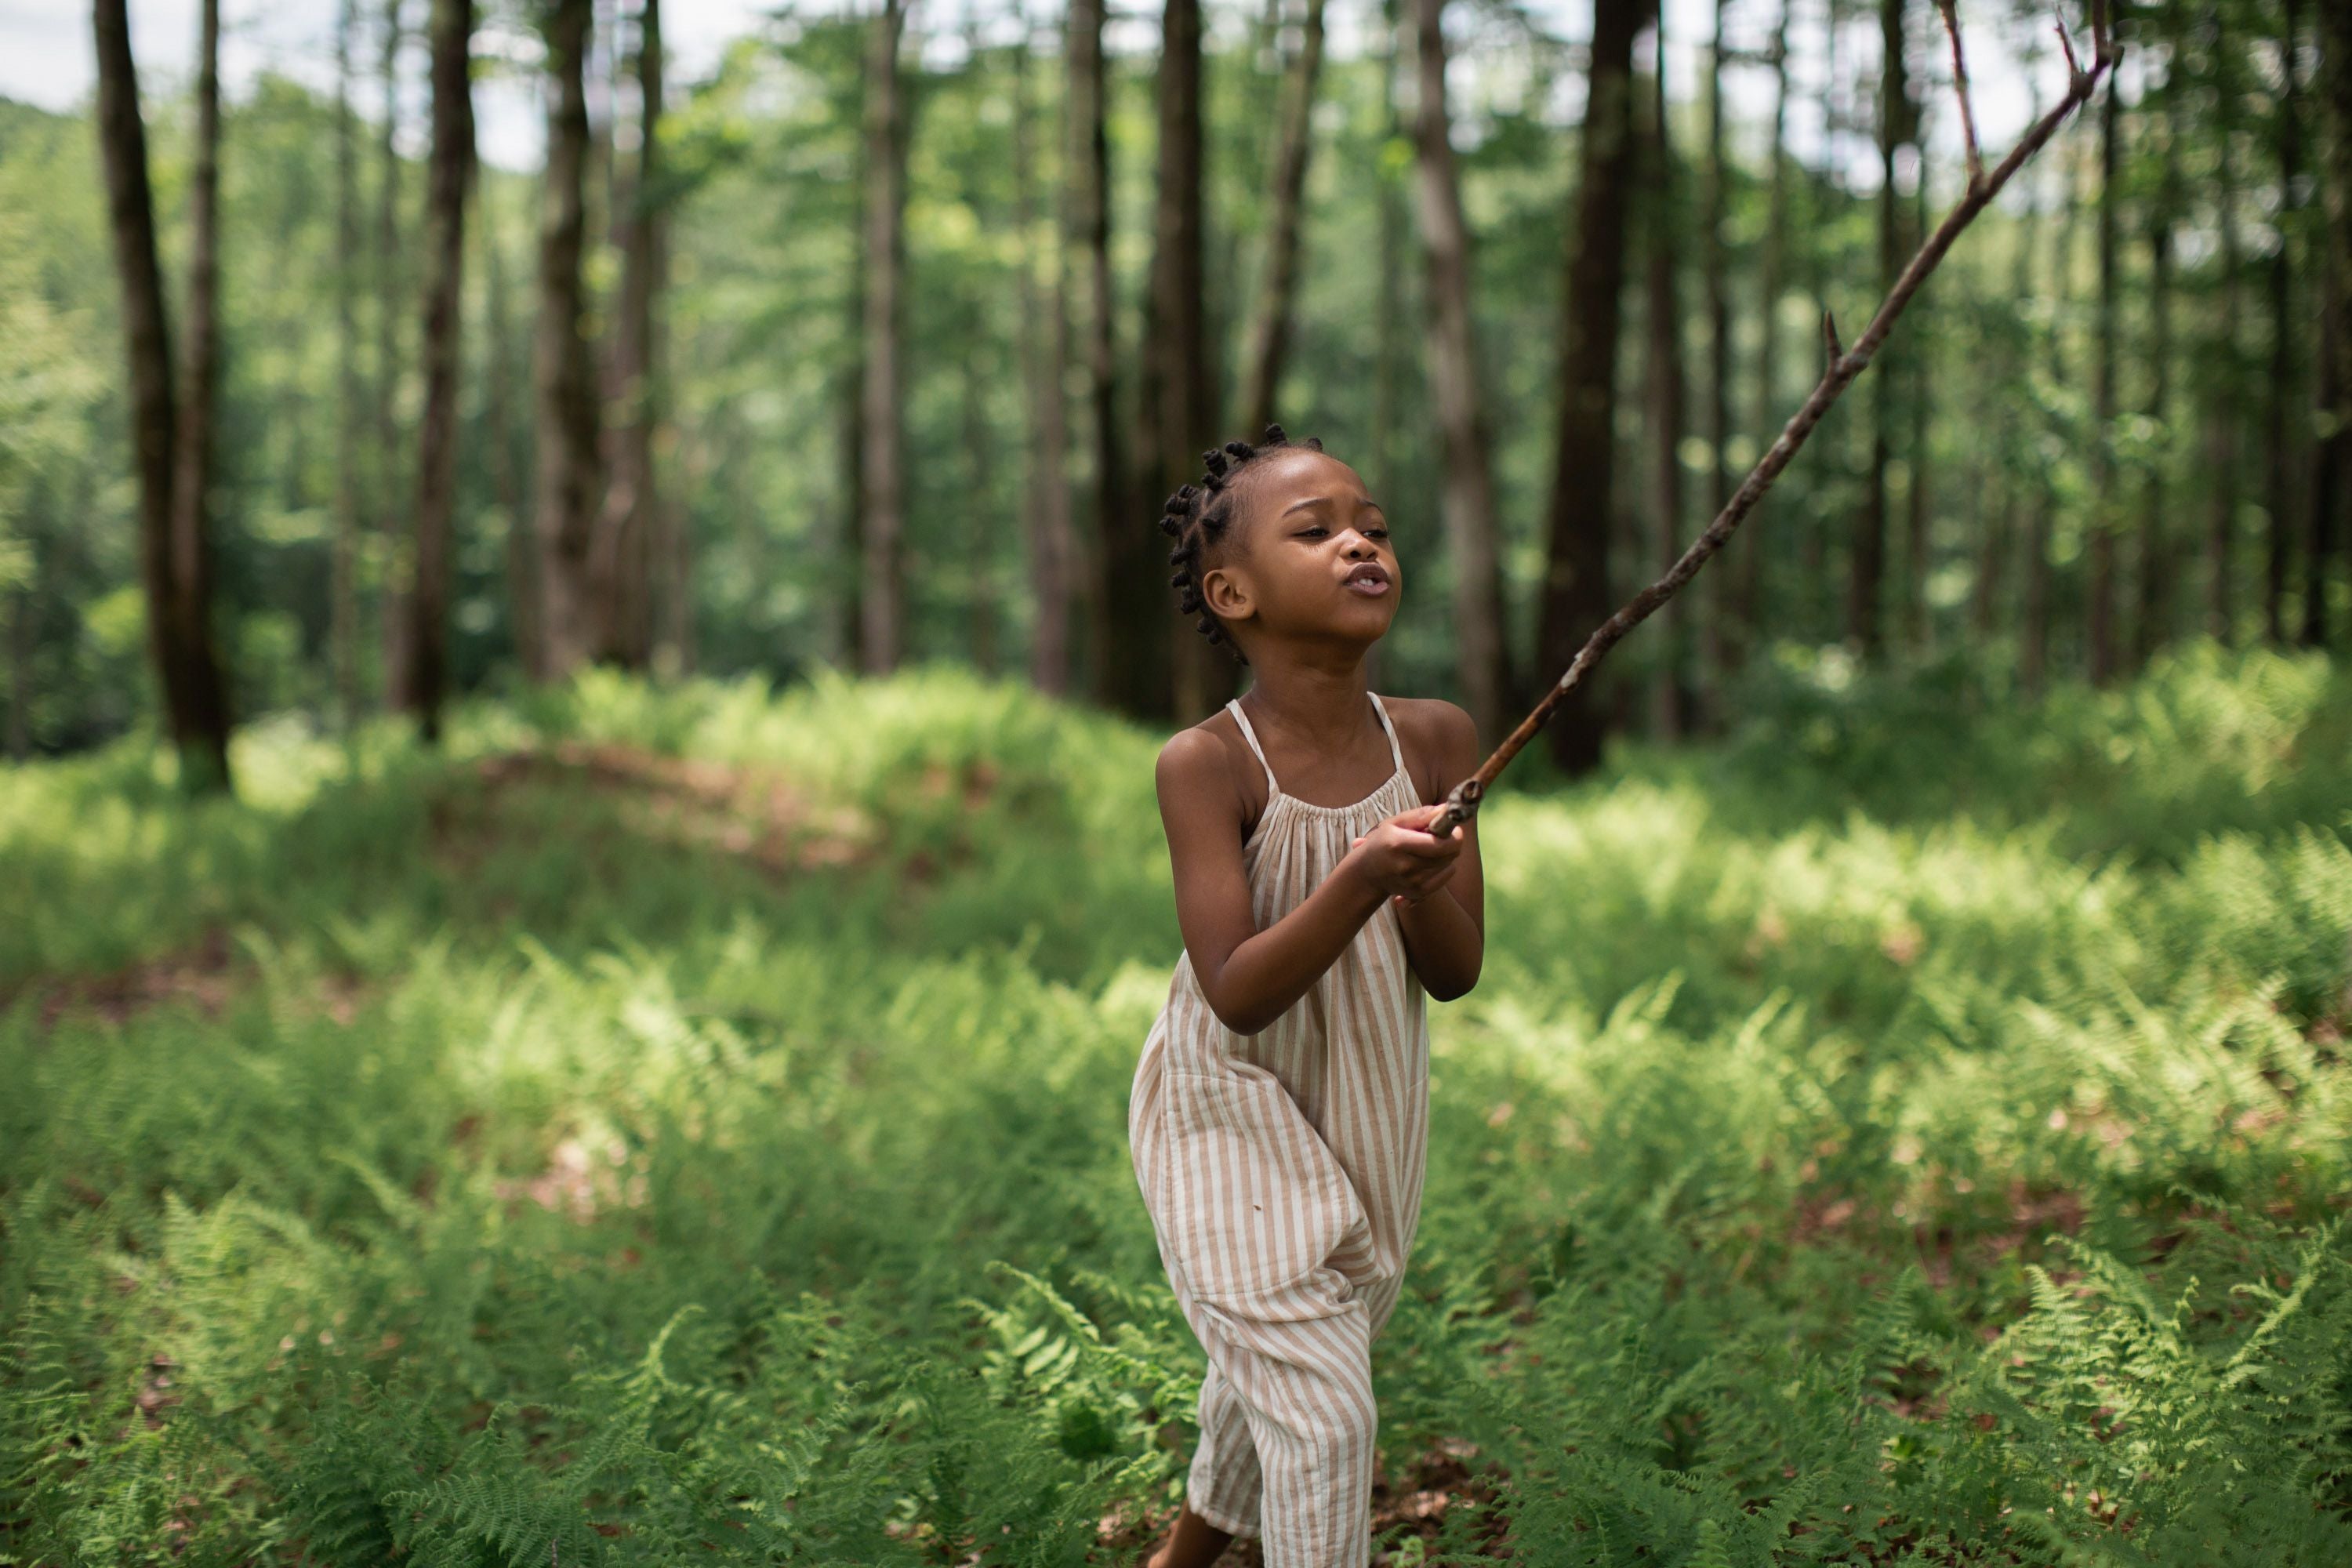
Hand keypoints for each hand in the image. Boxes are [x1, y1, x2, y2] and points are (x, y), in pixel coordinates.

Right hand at [1348, 804, 1464, 907]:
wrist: (1367, 873)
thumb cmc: (1383, 842)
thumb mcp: (1395, 823)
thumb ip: (1421, 815)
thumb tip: (1445, 809)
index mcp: (1398, 844)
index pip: (1438, 844)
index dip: (1454, 836)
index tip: (1454, 829)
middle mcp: (1406, 866)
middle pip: (1447, 855)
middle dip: (1452, 842)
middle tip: (1442, 835)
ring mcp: (1412, 882)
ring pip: (1448, 864)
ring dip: (1446, 854)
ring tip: (1430, 849)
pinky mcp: (1418, 892)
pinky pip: (1446, 877)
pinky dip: (1444, 867)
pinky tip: (1431, 862)